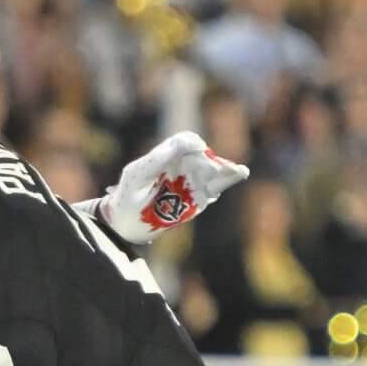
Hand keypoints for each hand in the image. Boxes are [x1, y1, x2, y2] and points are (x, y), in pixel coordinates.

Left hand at [101, 131, 250, 243]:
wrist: (126, 223)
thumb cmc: (128, 196)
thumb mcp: (138, 176)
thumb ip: (157, 159)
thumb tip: (182, 144)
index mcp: (167, 155)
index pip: (185, 142)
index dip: (192, 143)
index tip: (198, 149)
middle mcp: (182, 166)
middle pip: (204, 156)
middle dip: (212, 160)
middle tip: (217, 168)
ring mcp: (191, 183)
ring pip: (214, 172)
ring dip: (226, 170)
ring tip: (240, 170)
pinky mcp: (197, 200)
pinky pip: (214, 189)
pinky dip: (225, 182)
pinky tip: (237, 174)